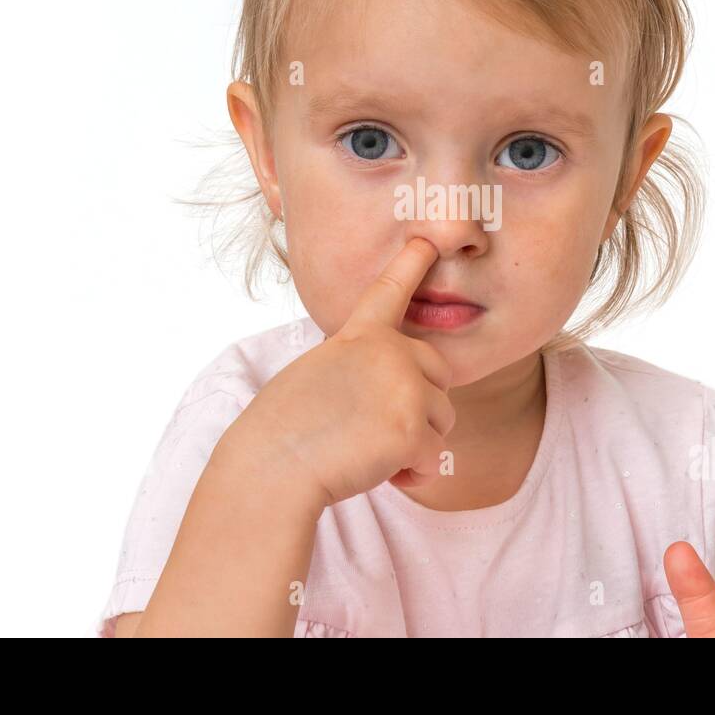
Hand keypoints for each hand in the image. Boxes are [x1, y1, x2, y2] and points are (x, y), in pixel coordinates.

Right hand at [233, 237, 455, 507]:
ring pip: (441, 421)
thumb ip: (361, 367)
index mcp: (359, 336)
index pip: (390, 292)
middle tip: (375, 426)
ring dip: (414, 444)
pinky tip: (377, 471)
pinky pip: (435, 458)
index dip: (410, 264)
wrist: (273, 465)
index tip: (427, 240)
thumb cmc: (284, 429)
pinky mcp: (413, 430)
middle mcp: (390, 352)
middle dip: (420, 405)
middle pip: (439, 374)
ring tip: (367, 449)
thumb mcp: (320, 374)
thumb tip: (394, 392)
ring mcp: (405, 388)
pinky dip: (412, 474)